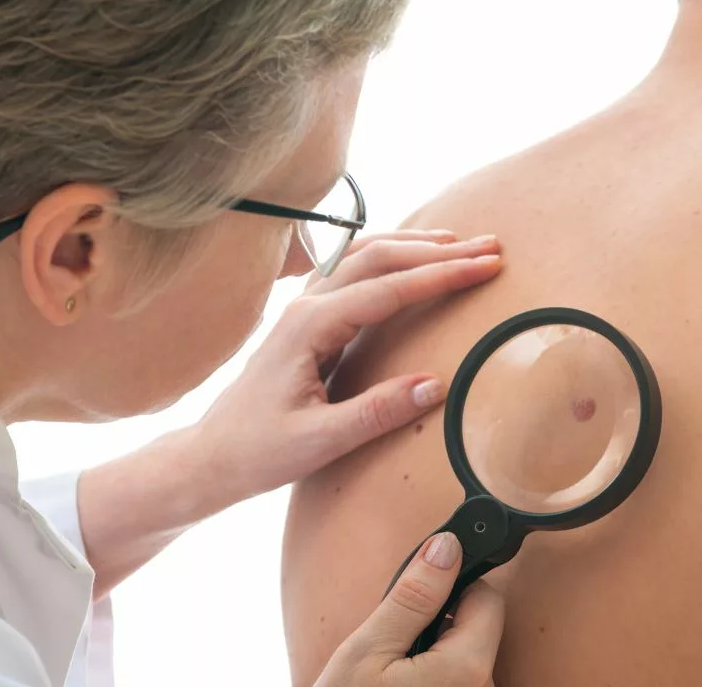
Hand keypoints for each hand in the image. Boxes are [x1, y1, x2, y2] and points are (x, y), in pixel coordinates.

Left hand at [199, 230, 502, 501]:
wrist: (213, 456)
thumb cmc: (258, 451)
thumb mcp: (320, 442)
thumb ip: (377, 412)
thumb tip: (434, 384)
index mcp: (309, 327)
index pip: (388, 288)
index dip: (441, 275)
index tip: (485, 267)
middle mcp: (306, 307)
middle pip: (379, 258)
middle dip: (437, 250)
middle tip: (489, 247)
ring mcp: (304, 310)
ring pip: (364, 258)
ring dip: (414, 247)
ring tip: (461, 244)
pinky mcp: (308, 322)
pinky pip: (353, 274)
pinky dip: (390, 259)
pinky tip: (411, 260)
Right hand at [316, 533, 504, 686]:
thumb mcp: (368, 649)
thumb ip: (414, 596)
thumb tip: (448, 546)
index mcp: (467, 669)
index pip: (488, 599)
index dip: (453, 587)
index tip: (418, 598)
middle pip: (480, 631)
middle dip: (442, 625)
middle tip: (395, 645)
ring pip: (468, 660)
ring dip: (436, 655)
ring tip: (393, 675)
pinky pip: (458, 684)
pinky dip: (434, 680)